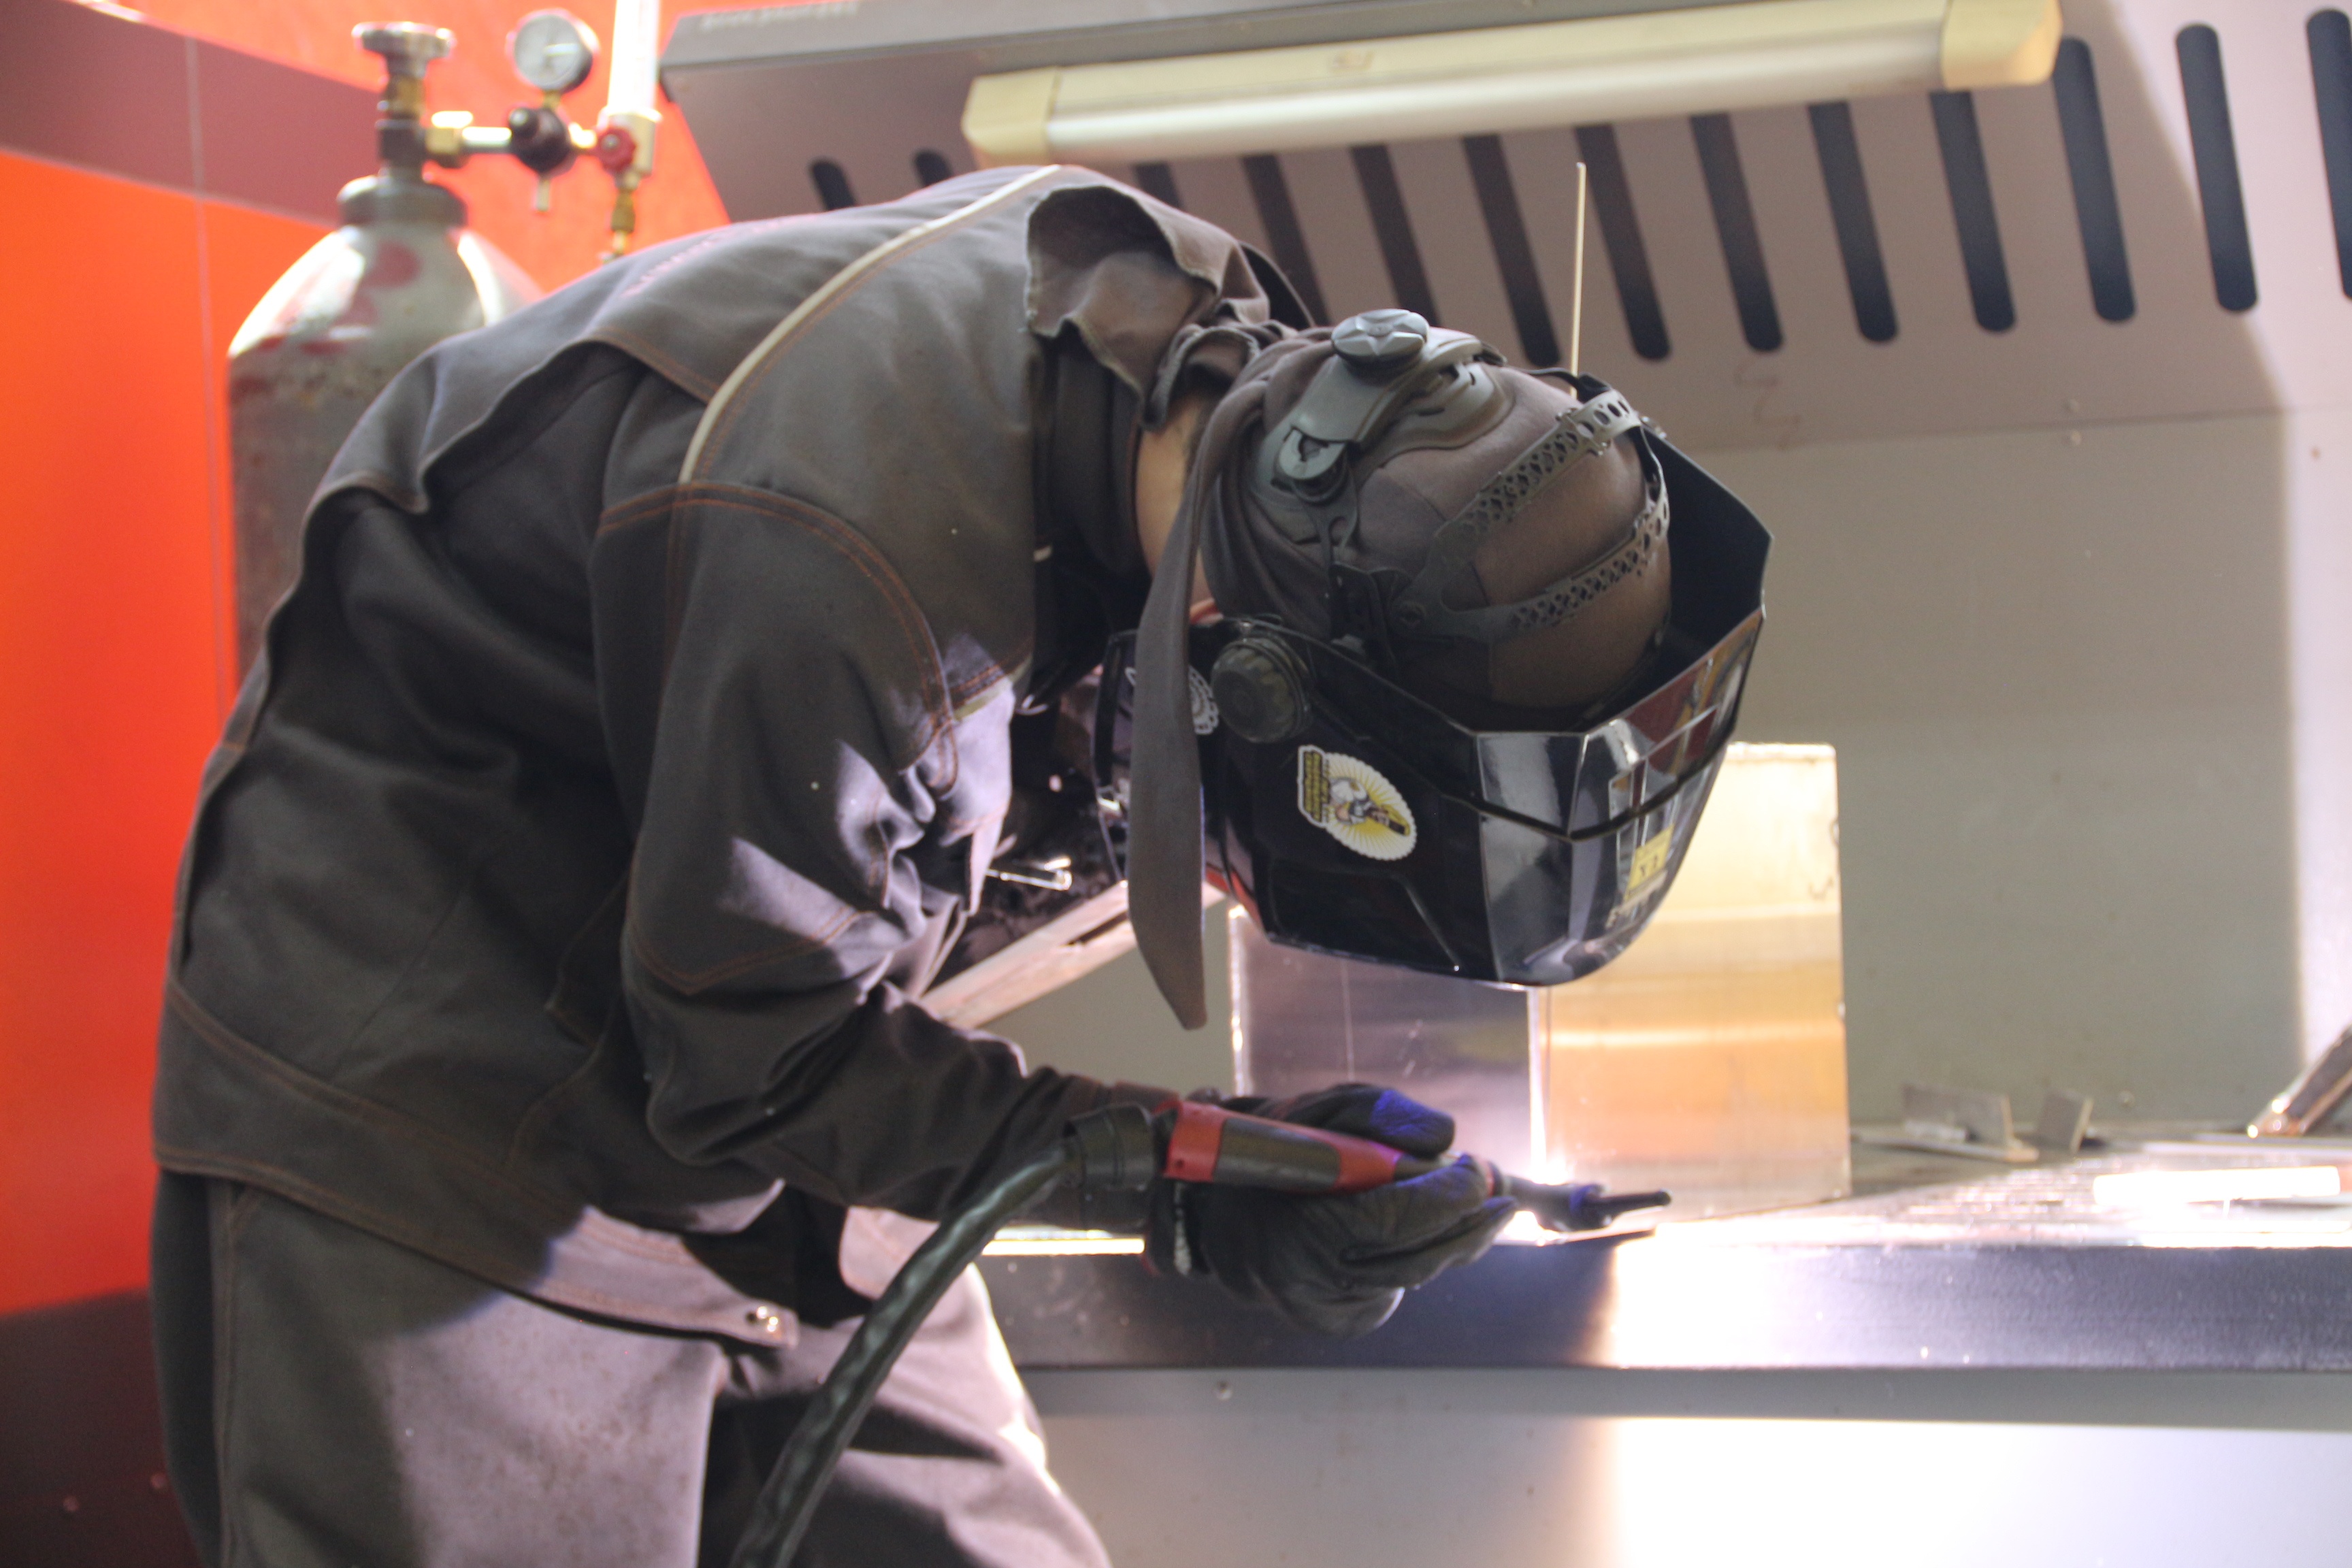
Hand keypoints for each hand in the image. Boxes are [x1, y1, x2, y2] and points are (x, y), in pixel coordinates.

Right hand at [1146, 1084, 1513, 1336]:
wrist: (1220, 1213)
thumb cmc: (1271, 1152)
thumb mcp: (1317, 1114)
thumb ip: (1380, 1114)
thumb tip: (1444, 1138)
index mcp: (1290, 1230)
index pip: (1388, 1221)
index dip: (1443, 1197)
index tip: (1475, 1169)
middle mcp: (1307, 1285)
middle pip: (1415, 1259)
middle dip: (1466, 1226)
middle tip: (1500, 1198)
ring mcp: (1323, 1311)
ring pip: (1413, 1275)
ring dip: (1452, 1240)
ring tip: (1480, 1207)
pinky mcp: (1338, 1322)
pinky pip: (1398, 1285)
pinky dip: (1423, 1254)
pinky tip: (1434, 1231)